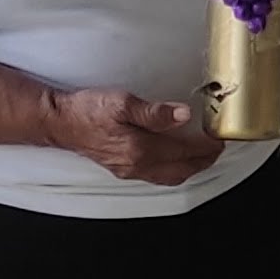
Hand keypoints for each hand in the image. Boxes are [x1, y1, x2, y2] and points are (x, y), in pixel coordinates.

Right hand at [52, 86, 223, 188]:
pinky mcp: (122, 169)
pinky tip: (176, 159)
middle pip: (182, 170)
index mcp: (140, 149)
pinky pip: (156, 176)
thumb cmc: (87, 110)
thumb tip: (183, 116)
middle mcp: (137, 165)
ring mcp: (129, 170)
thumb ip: (155, 112)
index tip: (220, 138)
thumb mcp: (122, 102)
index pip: (184, 151)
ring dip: (190, 167)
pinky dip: (173, 169)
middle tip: (217, 148)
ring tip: (203, 155)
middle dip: (204, 161)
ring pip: (170, 176)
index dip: (206, 145)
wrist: (59, 122)